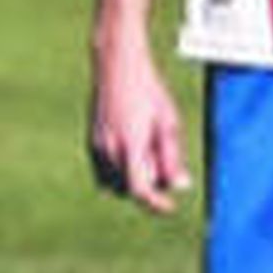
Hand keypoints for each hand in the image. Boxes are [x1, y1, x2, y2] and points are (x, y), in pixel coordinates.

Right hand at [88, 39, 191, 213]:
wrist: (117, 65)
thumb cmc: (149, 91)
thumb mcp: (168, 123)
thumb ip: (173, 157)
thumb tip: (181, 186)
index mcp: (131, 144)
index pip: (140, 190)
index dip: (156, 204)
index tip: (170, 207)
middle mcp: (109, 148)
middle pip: (126, 189)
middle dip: (146, 188)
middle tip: (165, 169)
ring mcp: (96, 144)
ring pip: (111, 183)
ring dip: (130, 182)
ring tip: (150, 157)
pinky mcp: (92, 139)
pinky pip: (103, 170)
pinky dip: (119, 171)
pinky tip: (136, 151)